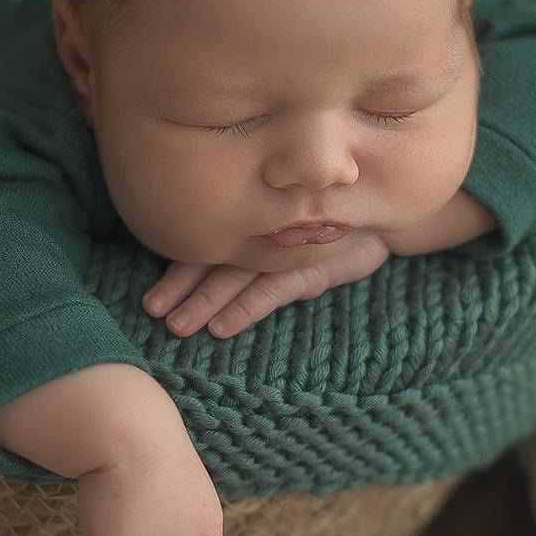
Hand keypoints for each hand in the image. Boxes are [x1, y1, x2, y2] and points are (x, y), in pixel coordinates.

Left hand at [142, 232, 393, 338]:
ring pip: (236, 276)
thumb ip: (259, 247)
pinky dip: (246, 308)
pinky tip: (222, 328)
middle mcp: (265, 233)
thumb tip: (210, 283)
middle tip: (152, 312)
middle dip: (180, 289)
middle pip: (213, 262)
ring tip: (178, 327)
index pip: (207, 248)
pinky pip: (272, 288)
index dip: (177, 274)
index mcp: (254, 225)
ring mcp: (287, 248)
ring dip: (205, 302)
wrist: (385, 207)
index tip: (149, 301)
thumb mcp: (293, 230)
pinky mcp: (312, 264)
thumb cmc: (332, 219)